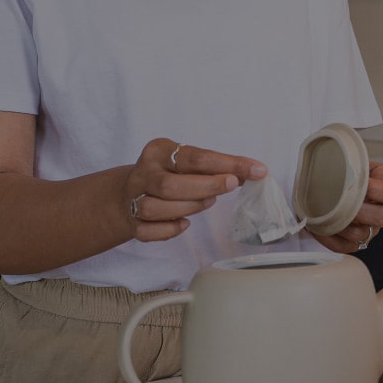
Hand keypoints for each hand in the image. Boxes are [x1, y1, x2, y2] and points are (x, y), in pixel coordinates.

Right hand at [123, 138, 267, 242]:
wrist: (127, 191)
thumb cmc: (167, 174)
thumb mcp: (186, 162)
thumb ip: (215, 166)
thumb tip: (252, 172)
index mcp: (158, 151)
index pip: (196, 157)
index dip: (229, 164)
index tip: (256, 170)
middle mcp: (143, 173)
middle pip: (171, 185)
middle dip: (207, 187)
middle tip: (232, 185)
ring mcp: (133, 199)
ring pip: (157, 208)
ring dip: (190, 207)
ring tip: (207, 202)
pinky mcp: (132, 223)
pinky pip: (150, 231)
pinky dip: (171, 229)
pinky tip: (184, 223)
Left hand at [314, 162, 382, 253]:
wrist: (324, 183)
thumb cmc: (340, 170)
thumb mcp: (349, 159)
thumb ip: (349, 159)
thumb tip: (332, 159)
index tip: (366, 185)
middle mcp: (381, 209)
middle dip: (362, 210)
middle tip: (343, 202)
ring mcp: (369, 227)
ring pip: (363, 234)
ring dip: (344, 225)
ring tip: (327, 213)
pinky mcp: (354, 241)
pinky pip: (345, 246)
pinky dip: (330, 238)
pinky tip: (319, 227)